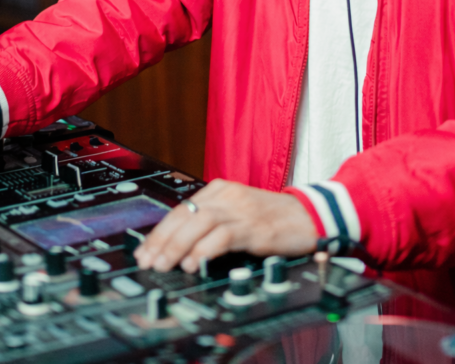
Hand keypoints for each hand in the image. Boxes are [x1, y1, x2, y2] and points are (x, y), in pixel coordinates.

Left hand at [134, 179, 316, 272]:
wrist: (309, 216)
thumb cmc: (274, 219)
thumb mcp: (237, 215)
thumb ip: (212, 224)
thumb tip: (181, 248)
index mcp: (220, 189)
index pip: (181, 208)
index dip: (159, 231)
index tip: (145, 251)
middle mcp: (227, 195)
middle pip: (185, 213)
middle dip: (162, 240)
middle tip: (147, 260)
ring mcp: (241, 209)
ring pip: (199, 222)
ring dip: (177, 245)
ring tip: (163, 265)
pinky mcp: (254, 226)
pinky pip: (222, 235)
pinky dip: (204, 249)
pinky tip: (193, 263)